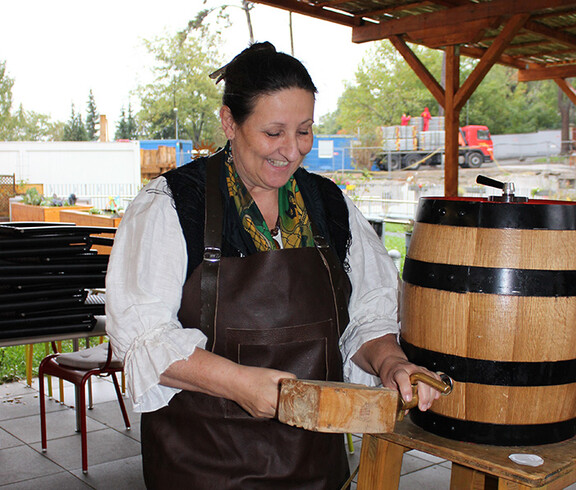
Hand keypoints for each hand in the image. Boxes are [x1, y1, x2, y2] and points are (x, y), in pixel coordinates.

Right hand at [159, 348, 295, 417]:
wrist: (234, 381)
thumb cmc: (253, 375)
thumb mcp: (273, 373)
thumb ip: (288, 377)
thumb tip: (298, 382)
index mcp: (272, 399)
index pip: (291, 407)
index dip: (298, 404)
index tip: (304, 402)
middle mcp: (267, 409)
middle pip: (285, 413)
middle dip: (290, 407)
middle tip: (297, 401)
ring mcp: (261, 414)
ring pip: (277, 415)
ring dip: (282, 408)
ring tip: (284, 399)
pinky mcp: (256, 415)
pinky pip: (269, 414)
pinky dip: (273, 409)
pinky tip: (272, 400)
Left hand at [376, 355, 440, 411]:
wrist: (394, 363)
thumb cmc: (391, 374)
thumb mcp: (388, 385)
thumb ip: (396, 397)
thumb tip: (405, 411)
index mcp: (398, 371)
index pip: (402, 377)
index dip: (406, 388)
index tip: (408, 399)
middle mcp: (410, 368)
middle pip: (421, 379)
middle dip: (423, 395)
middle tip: (422, 407)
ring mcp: (420, 369)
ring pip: (430, 379)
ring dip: (430, 395)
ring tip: (427, 405)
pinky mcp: (426, 371)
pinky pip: (435, 378)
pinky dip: (437, 388)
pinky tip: (434, 396)